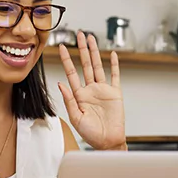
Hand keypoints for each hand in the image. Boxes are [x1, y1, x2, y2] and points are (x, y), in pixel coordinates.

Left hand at [58, 32, 126, 150]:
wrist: (107, 142)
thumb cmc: (91, 134)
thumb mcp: (76, 118)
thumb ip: (69, 100)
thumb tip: (61, 83)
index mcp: (79, 95)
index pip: (71, 73)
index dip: (66, 59)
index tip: (61, 47)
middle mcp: (91, 90)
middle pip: (85, 65)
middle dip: (81, 49)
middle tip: (79, 35)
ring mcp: (103, 90)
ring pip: (98, 66)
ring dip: (94, 52)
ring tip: (91, 39)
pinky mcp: (115, 94)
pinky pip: (115, 76)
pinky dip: (114, 65)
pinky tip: (112, 55)